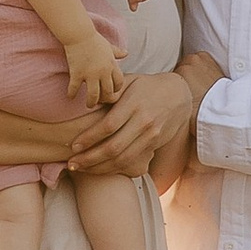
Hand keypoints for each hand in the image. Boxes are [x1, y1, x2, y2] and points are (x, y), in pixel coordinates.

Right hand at [63, 33, 126, 109]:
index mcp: (111, 65)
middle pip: (108, 92)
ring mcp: (89, 74)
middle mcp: (103, 72)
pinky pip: (74, 88)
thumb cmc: (94, 39)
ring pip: (94, 95)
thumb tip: (126, 53)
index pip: (119, 83)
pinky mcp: (76, 73)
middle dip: (106, 100)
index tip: (111, 92)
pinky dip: (72, 94)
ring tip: (89, 105)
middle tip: (101, 102)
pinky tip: (70, 97)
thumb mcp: (109, 46)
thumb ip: (117, 52)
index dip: (116, 90)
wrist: (79, 34)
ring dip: (91, 102)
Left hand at [65, 68, 192, 173]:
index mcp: (134, 104)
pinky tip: (99, 169)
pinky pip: (131, 161)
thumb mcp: (130, 80)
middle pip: (114, 147)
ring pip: (122, 159)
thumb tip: (90, 101)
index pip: (109, 125)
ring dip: (99, 167)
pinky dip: (114, 168)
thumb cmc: (146, 86)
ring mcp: (150, 136)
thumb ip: (111, 90)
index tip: (74, 145)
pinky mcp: (154, 145)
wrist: (179, 95)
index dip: (90, 138)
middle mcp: (143, 122)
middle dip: (90, 158)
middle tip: (71, 163)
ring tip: (80, 169)